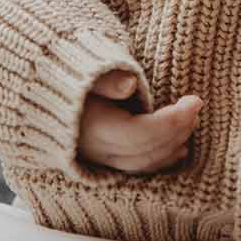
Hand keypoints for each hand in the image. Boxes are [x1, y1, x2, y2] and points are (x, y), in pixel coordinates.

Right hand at [78, 71, 202, 173]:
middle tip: (197, 105)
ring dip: (172, 145)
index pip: (140, 134)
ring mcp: (100, 159)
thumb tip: (129, 84)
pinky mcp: (105, 160)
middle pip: (145, 150)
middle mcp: (97, 151)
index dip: (171, 121)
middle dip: (177, 130)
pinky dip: (161, 159)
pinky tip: (180, 148)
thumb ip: (106, 79)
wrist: (43, 94)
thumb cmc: (68, 77)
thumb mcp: (85, 72)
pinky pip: (137, 168)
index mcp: (93, 129)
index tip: (195, 100)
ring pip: (143, 162)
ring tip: (192, 122)